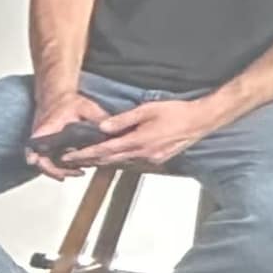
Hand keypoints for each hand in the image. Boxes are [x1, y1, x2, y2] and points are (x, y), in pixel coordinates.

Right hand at [26, 89, 96, 178]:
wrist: (58, 98)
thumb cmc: (71, 103)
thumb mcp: (87, 107)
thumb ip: (99, 118)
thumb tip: (113, 131)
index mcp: (49, 125)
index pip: (36, 139)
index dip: (33, 151)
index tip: (33, 160)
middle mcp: (41, 136)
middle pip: (40, 158)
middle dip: (55, 170)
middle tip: (76, 172)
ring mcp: (42, 143)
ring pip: (45, 162)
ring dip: (60, 170)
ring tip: (80, 173)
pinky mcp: (46, 148)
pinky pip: (50, 160)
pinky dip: (60, 167)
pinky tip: (76, 169)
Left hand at [73, 96, 229, 169]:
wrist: (202, 120)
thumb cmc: (177, 112)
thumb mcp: (147, 110)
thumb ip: (124, 119)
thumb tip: (103, 127)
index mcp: (139, 141)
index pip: (105, 150)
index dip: (86, 154)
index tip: (71, 156)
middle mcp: (144, 154)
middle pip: (111, 159)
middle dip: (90, 160)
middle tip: (72, 160)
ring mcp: (152, 158)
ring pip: (122, 162)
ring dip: (104, 161)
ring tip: (86, 159)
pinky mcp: (159, 158)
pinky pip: (134, 161)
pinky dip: (120, 159)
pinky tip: (113, 157)